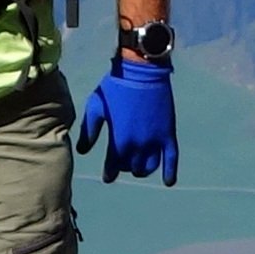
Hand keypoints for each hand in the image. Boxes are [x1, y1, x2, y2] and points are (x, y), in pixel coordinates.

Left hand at [76, 58, 179, 184]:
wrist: (142, 71)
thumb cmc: (115, 87)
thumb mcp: (95, 108)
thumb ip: (89, 132)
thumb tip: (82, 152)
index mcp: (118, 141)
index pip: (113, 167)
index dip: (110, 174)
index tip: (108, 176)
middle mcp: (137, 145)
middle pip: (131, 168)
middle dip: (125, 167)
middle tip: (122, 162)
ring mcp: (154, 140)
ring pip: (149, 167)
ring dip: (142, 170)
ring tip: (138, 167)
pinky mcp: (167, 134)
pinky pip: (171, 159)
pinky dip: (170, 172)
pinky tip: (168, 182)